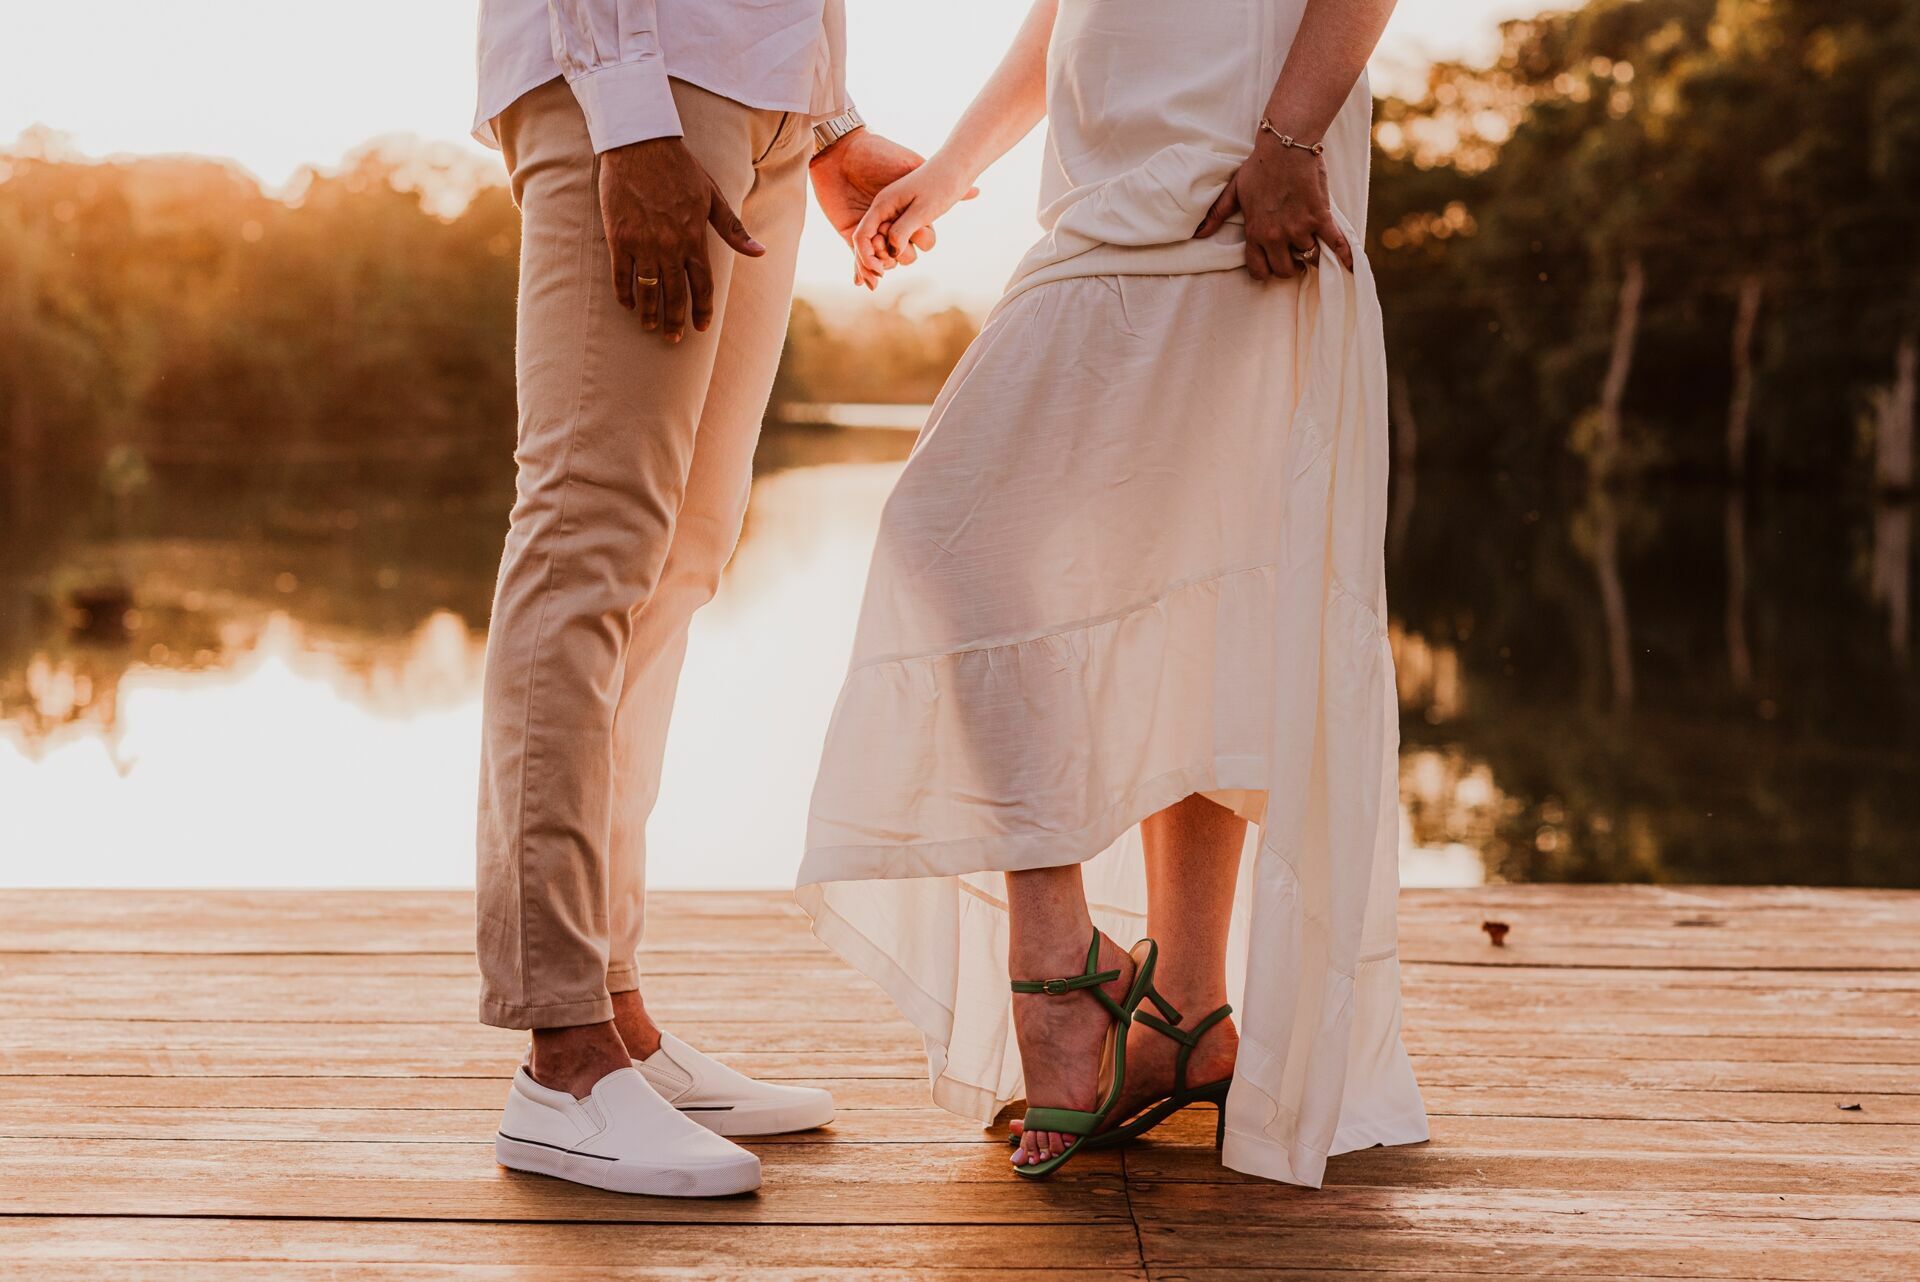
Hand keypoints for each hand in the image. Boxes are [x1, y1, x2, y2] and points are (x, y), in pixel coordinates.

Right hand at [599, 137, 764, 342]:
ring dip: (649, 313)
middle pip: (674, 294)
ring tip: (650, 326)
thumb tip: (760, 252)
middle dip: (675, 320)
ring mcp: (642, 243)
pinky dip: (624, 292)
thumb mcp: (713, 196)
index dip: (702, 311)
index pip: (702, 286)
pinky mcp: (618, 237)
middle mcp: (669, 246)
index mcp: (694, 239)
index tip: (701, 328)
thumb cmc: (681, 169)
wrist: (640, 144)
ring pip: (647, 289)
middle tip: (673, 338)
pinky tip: (627, 304)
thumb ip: (734, 230)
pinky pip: (620, 274)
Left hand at [811, 129, 977, 288]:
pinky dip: (861, 270)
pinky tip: (862, 281)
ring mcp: (873, 228)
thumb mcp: (910, 167)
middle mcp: (893, 221)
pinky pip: (858, 256)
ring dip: (880, 265)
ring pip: (883, 258)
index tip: (914, 234)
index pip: (923, 236)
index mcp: (909, 209)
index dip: (919, 240)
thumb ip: (940, 183)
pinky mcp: (850, 231)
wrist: (843, 149)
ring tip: (874, 261)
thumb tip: (977, 191)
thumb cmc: (879, 154)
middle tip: (886, 243)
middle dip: (899, 255)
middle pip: (904, 253)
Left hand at [1193, 137, 1352, 281]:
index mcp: (1255, 232)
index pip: (1259, 270)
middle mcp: (1276, 236)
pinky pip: (1335, 243)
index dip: (1267, 271)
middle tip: (1293, 254)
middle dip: (1290, 266)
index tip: (1273, 263)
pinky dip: (1344, 255)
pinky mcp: (1319, 217)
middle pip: (1285, 270)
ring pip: (1308, 256)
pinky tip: (1350, 265)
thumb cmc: (1259, 167)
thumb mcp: (1234, 191)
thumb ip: (1217, 215)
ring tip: (1310, 239)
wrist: (1286, 145)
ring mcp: (1299, 228)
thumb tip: (1198, 234)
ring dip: (1310, 250)